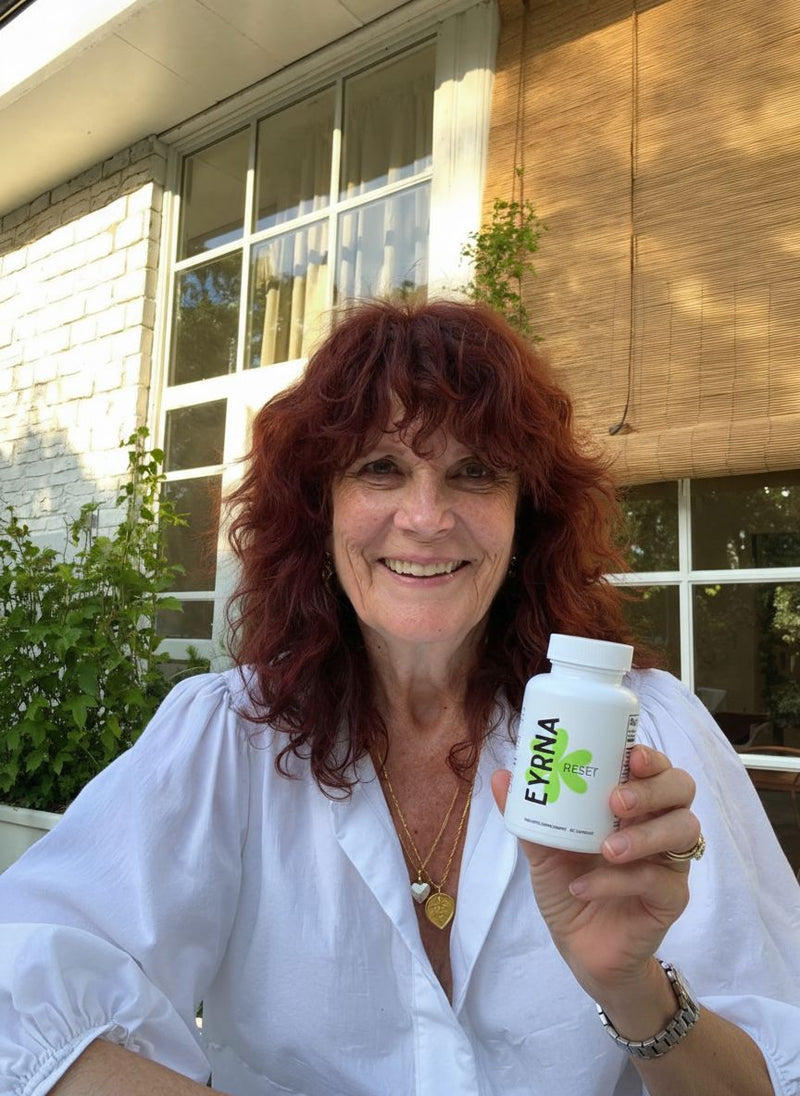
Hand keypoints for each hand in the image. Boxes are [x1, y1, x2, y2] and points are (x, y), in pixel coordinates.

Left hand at [491, 744, 699, 1003]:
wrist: (579, 947)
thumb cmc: (569, 884)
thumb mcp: (544, 849)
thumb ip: (529, 815)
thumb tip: (501, 776)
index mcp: (632, 804)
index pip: (656, 767)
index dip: (650, 756)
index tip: (630, 754)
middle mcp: (658, 825)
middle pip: (681, 788)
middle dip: (652, 789)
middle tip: (615, 801)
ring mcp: (669, 861)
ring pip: (684, 830)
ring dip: (645, 835)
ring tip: (606, 849)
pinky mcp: (671, 899)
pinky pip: (658, 882)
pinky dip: (618, 882)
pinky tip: (583, 887)